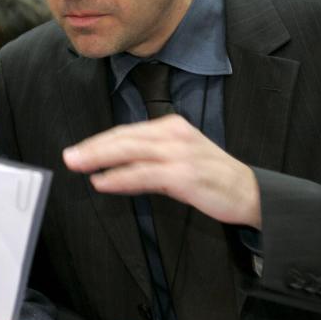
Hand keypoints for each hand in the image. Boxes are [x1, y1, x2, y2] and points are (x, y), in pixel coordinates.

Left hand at [63, 115, 261, 228]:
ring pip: (130, 151)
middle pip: (124, 138)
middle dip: (93, 147)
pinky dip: (120, 178)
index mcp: (171, 126)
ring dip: (99, 158)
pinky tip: (103, 181)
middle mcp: (174, 134)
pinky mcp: (183, 174)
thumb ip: (150, 158)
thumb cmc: (212, 177)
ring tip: (78, 165)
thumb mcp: (180, 159)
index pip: (127, 132)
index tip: (78, 150)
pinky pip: (143, 174)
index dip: (99, 141)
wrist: (251, 192)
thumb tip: (113, 167)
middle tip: (69, 156)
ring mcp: (179, 153)